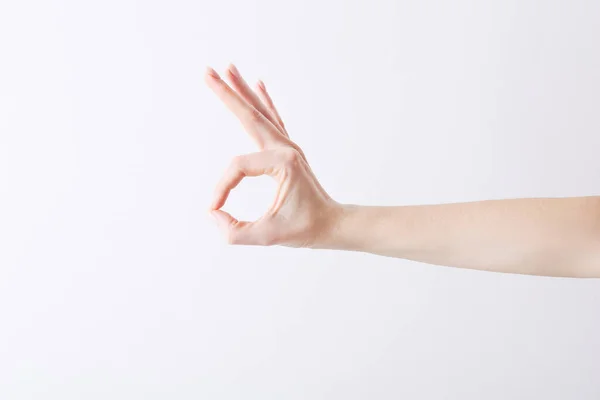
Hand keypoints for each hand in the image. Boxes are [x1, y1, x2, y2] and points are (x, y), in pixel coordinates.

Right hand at [205, 64, 339, 247]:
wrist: (332, 224)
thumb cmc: (304, 229)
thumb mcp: (268, 236)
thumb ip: (235, 231)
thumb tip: (212, 215)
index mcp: (282, 162)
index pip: (238, 167)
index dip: (221, 188)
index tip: (214, 209)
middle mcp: (286, 148)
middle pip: (250, 116)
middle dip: (226, 93)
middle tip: (207, 71)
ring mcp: (288, 146)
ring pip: (260, 113)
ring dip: (242, 91)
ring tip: (228, 68)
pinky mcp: (288, 150)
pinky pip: (273, 119)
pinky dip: (264, 101)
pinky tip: (258, 84)